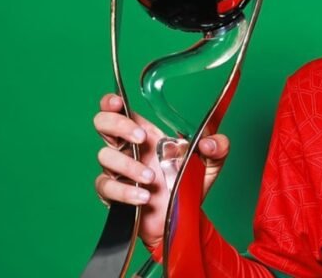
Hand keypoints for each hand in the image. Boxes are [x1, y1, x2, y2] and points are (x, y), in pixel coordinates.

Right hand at [93, 93, 229, 249]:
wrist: (182, 220)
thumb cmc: (190, 186)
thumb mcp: (210, 164)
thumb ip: (218, 147)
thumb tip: (210, 142)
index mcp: (148, 136)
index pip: (120, 111)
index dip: (112, 103)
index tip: (118, 102)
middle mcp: (129, 150)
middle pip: (103, 125)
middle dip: (118, 126)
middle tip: (141, 138)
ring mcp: (119, 171)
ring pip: (105, 157)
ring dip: (129, 166)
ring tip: (151, 178)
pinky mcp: (113, 194)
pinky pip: (106, 186)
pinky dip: (125, 191)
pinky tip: (143, 196)